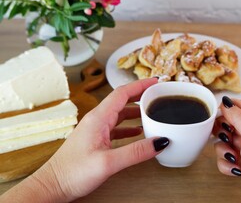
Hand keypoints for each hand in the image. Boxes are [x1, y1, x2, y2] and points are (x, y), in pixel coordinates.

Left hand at [1, 78, 169, 202]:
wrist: (52, 186)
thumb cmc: (72, 173)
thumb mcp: (108, 162)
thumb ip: (136, 152)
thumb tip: (160, 141)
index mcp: (98, 118)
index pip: (122, 93)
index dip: (140, 85)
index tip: (155, 81)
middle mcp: (96, 120)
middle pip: (121, 100)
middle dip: (140, 95)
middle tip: (156, 94)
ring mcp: (95, 129)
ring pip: (119, 113)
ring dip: (135, 111)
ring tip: (151, 112)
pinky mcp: (95, 140)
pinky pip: (115, 127)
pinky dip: (128, 126)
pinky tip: (137, 132)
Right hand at [213, 97, 240, 202]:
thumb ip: (240, 117)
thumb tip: (226, 102)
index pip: (233, 106)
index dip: (222, 112)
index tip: (221, 123)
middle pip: (223, 124)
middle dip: (220, 134)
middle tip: (228, 141)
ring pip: (220, 142)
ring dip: (223, 152)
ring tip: (235, 158)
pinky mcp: (238, 161)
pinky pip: (222, 158)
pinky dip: (226, 165)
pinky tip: (236, 168)